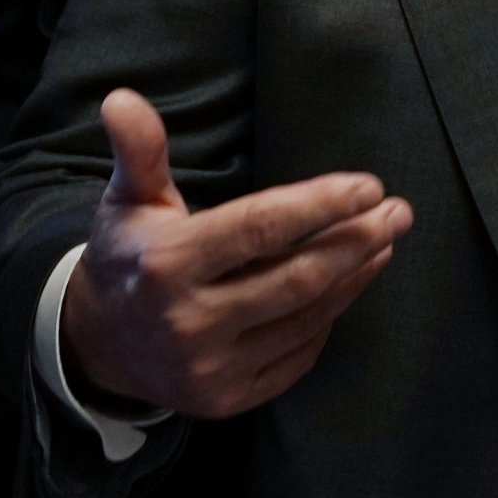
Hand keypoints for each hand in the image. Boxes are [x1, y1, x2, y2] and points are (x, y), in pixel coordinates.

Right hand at [60, 89, 412, 419]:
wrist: (99, 346)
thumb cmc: (129, 255)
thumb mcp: (127, 199)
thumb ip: (139, 150)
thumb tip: (122, 97)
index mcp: (167, 265)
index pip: (260, 228)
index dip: (320, 205)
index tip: (369, 185)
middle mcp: (189, 322)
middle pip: (297, 278)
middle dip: (357, 241)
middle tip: (399, 213)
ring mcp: (211, 369)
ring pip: (306, 317)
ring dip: (354, 276)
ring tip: (383, 241)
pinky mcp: (227, 400)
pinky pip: (298, 355)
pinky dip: (328, 317)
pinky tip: (347, 285)